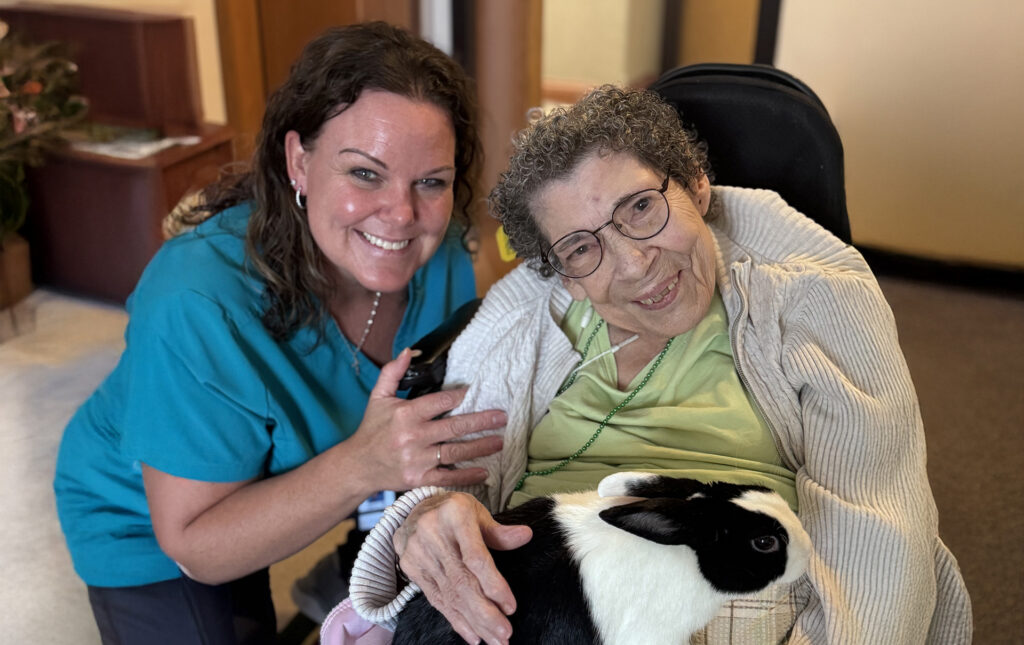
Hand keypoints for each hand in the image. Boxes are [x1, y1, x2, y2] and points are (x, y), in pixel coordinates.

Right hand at [348, 348, 506, 491]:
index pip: (438, 402)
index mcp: (404, 415)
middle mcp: (412, 437)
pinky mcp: (419, 479)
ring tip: (500, 440)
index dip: (459, 396)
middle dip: (481, 421)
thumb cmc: (372, 429)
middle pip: (453, 427)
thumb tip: (409, 350)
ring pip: (455, 452)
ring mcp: (417, 460)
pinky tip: (485, 471)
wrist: (358, 466)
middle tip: (502, 417)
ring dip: (481, 446)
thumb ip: (392, 372)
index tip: (475, 392)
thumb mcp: (378, 397)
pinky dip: (467, 476)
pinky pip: (447, 477)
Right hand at [395, 492, 531, 644]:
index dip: (494, 585)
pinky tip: (473, 635)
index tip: (510, 607)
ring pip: (450, 595)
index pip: (475, 558)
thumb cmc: (453, 511)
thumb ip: (499, 531)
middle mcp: (433, 535)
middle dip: (485, 613)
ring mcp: (419, 554)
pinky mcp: (412, 570)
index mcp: (455, 515)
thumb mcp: (477, 512)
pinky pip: (436, 600)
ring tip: (494, 640)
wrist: (412, 511)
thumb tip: (526, 535)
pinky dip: (456, 620)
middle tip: (505, 634)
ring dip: (474, 622)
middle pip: (462, 582)